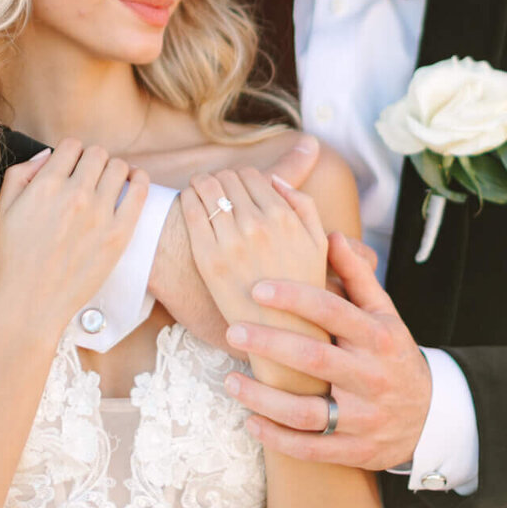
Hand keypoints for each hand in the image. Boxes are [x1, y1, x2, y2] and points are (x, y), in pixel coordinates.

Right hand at [0, 139, 148, 330]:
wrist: (31, 303)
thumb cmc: (13, 259)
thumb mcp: (2, 209)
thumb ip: (21, 174)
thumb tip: (47, 154)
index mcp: (46, 185)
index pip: (71, 146)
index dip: (70, 154)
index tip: (70, 168)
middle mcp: (75, 194)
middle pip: (97, 153)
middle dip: (91, 161)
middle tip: (88, 178)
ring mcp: (100, 214)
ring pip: (119, 167)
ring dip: (113, 170)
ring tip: (108, 184)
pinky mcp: (119, 234)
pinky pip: (139, 191)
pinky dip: (139, 180)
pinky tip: (134, 181)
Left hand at [179, 166, 327, 330]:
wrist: (281, 332)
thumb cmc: (301, 287)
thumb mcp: (318, 243)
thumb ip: (304, 205)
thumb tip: (277, 179)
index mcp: (284, 217)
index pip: (253, 175)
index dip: (242, 177)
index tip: (235, 186)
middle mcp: (257, 225)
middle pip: (228, 178)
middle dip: (221, 179)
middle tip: (216, 189)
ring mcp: (230, 241)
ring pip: (207, 188)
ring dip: (201, 183)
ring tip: (199, 190)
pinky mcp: (207, 258)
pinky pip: (191, 211)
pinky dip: (188, 198)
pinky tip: (188, 201)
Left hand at [222, 231, 433, 469]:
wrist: (430, 416)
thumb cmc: (392, 354)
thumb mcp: (384, 313)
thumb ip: (357, 276)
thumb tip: (330, 233)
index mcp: (378, 337)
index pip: (334, 312)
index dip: (295, 298)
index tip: (257, 288)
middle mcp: (371, 377)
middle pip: (315, 360)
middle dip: (270, 344)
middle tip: (232, 331)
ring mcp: (364, 417)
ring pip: (308, 412)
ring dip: (264, 398)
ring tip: (229, 381)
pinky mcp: (356, 450)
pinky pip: (311, 449)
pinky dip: (278, 438)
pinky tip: (250, 422)